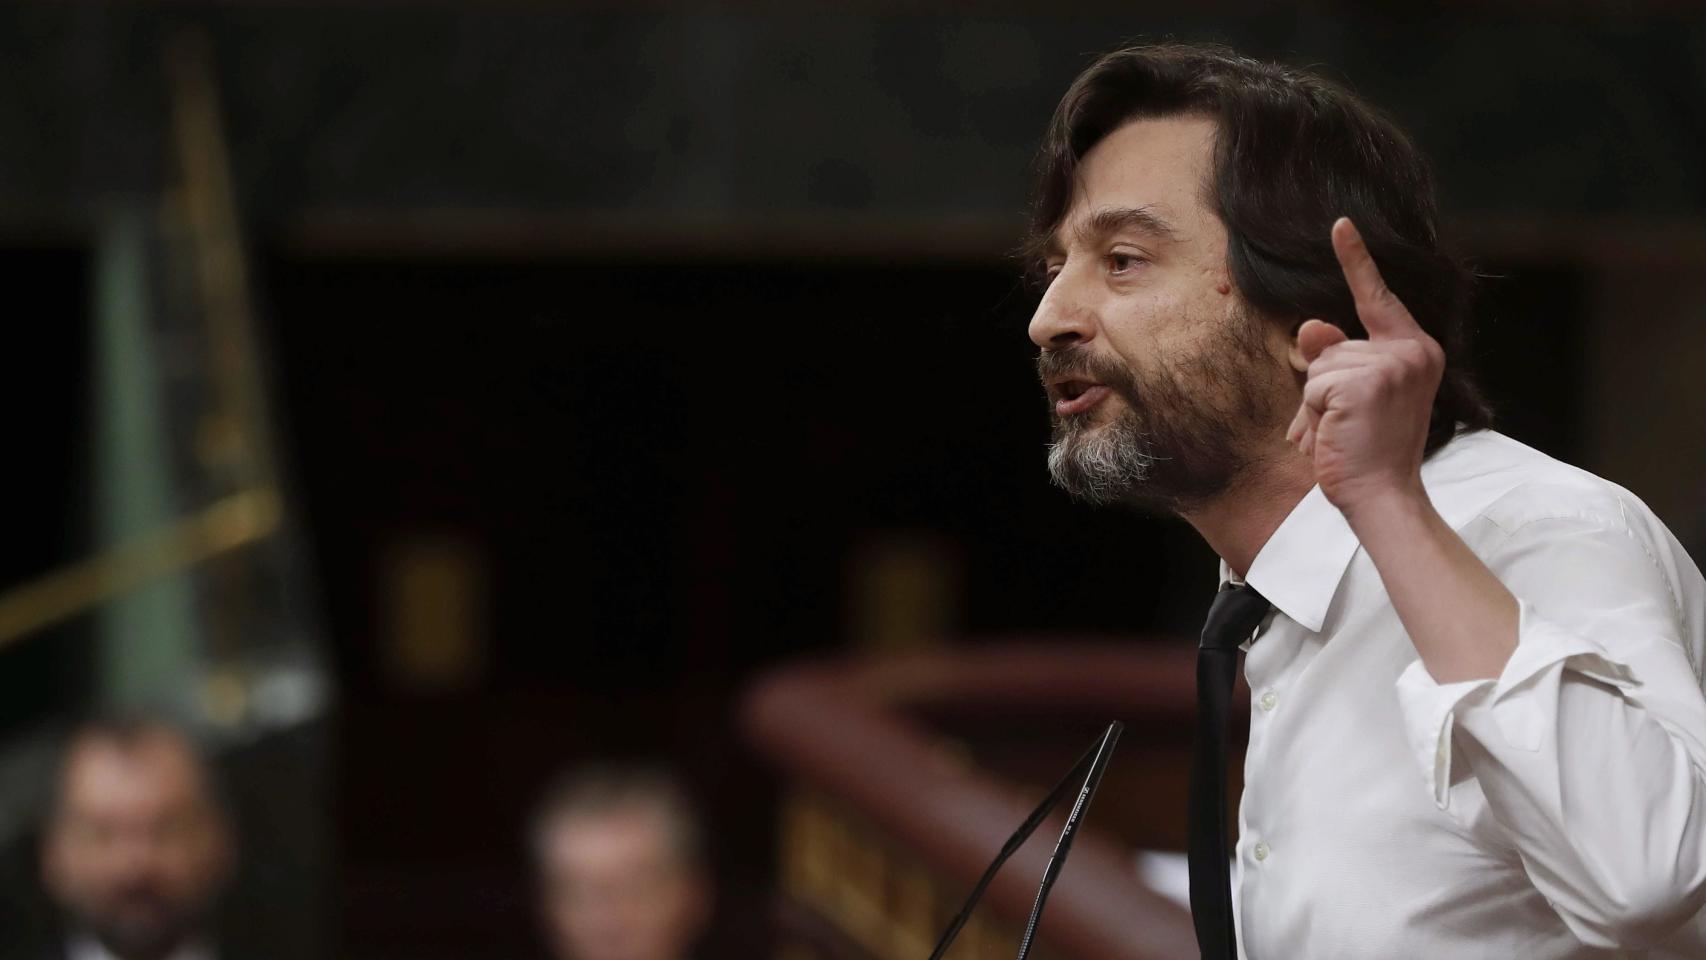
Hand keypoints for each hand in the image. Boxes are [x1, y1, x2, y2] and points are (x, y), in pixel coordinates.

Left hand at [1285, 217, 1443, 519]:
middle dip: (1323, 390)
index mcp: (1416, 351)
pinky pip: (1314, 387)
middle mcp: (1410, 351)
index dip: (1356, 260)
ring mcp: (1390, 364)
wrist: (1384, 496)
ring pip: (1319, 368)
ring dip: (1317, 407)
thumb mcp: (1353, 400)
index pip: (1378, 298)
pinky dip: (1314, 416)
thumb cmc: (1369, 452)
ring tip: (1344, 435)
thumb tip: (1311, 324)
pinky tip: (1338, 436)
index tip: (1339, 225)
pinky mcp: (1365, 382)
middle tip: (1347, 428)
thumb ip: (1335, 359)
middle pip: (1332, 347)